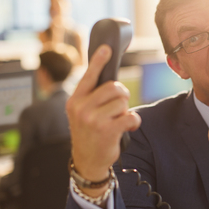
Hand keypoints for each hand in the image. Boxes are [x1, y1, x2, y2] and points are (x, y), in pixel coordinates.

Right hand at [66, 45, 140, 193]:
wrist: (87, 161)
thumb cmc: (89, 133)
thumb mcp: (81, 114)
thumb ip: (91, 97)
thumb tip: (111, 81)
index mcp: (75, 100)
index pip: (89, 76)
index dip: (99, 61)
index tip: (107, 48)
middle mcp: (81, 108)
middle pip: (114, 87)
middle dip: (122, 95)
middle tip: (118, 106)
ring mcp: (93, 119)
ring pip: (123, 101)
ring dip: (125, 110)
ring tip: (118, 120)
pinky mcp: (107, 130)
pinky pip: (131, 116)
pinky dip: (134, 122)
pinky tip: (128, 127)